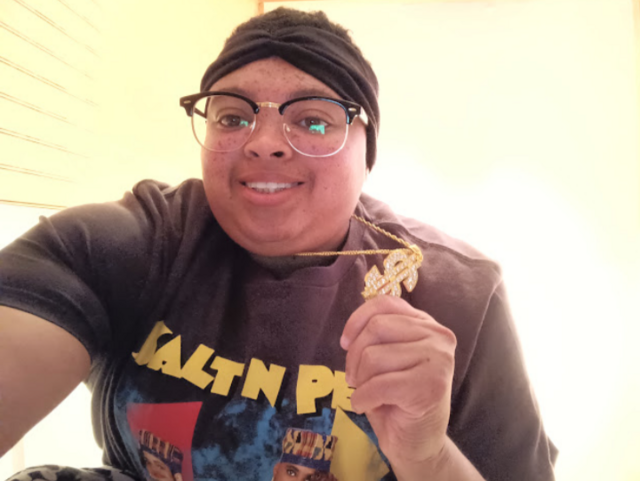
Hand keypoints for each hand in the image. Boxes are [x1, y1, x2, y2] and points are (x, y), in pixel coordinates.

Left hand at [340, 295, 456, 470]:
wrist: (418, 443)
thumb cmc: (397, 399)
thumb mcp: (387, 358)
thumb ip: (378, 336)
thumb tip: (351, 332)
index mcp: (427, 324)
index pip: (386, 303)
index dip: (357, 319)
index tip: (345, 342)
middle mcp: (439, 337)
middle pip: (375, 328)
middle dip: (354, 356)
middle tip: (355, 379)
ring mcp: (439, 361)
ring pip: (373, 356)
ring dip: (359, 381)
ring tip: (367, 393)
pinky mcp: (430, 387)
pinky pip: (378, 385)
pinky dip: (361, 399)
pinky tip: (366, 406)